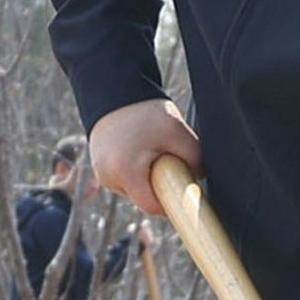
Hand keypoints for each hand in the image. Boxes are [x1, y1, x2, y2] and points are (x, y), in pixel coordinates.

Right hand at [87, 99, 205, 219]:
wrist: (115, 91)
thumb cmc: (145, 111)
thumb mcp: (177, 132)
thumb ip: (195, 159)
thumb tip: (200, 180)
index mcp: (125, 172)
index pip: (153, 207)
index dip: (172, 204)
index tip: (184, 195)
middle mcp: (108, 177)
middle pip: (143, 199)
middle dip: (160, 187)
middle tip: (169, 162)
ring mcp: (101, 174)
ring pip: (134, 190)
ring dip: (147, 178)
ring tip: (151, 151)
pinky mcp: (99, 168)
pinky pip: (124, 179)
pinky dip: (136, 171)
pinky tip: (140, 151)